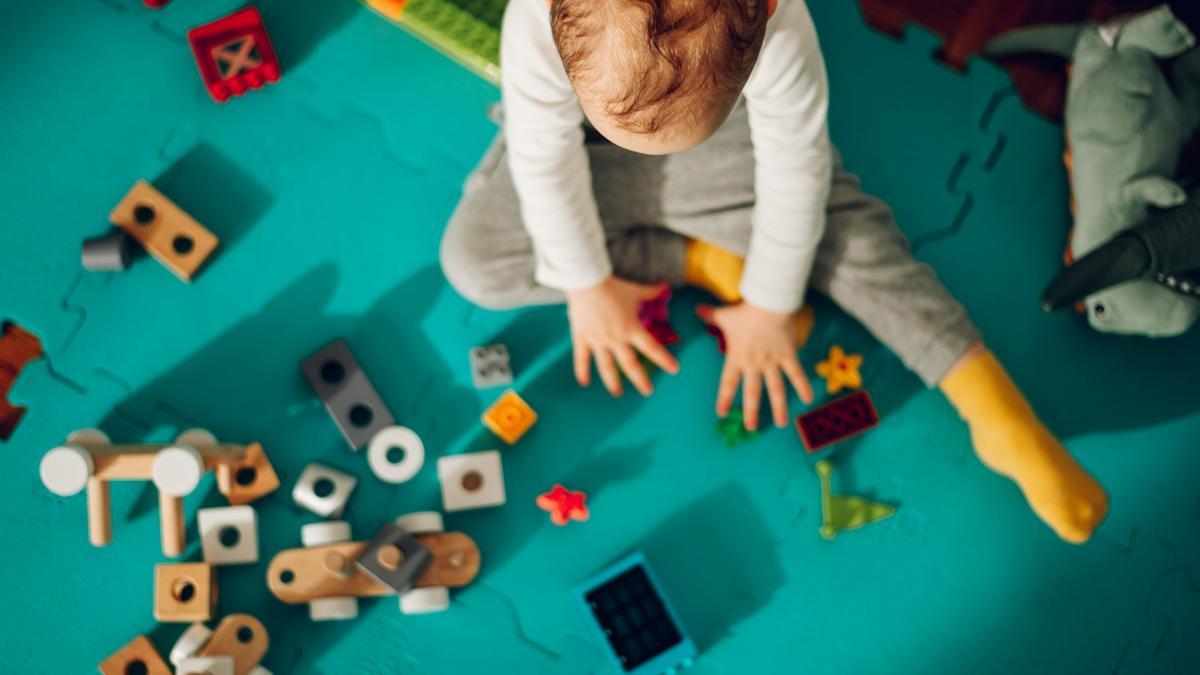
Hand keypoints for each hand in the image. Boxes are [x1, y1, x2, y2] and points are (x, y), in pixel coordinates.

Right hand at [566, 277, 679, 396]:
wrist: (586, 281)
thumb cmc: (612, 286)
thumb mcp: (634, 290)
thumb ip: (651, 292)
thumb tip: (665, 285)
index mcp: (631, 328)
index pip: (651, 348)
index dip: (664, 359)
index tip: (674, 369)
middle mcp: (616, 338)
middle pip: (630, 364)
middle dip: (640, 379)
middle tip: (647, 391)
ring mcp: (598, 340)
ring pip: (606, 367)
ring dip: (613, 382)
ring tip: (617, 393)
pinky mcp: (582, 338)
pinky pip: (582, 359)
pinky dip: (582, 371)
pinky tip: (584, 383)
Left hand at [697, 302, 812, 429]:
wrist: (768, 304)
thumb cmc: (744, 312)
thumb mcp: (724, 315)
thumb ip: (710, 315)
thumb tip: (696, 309)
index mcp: (736, 358)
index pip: (727, 383)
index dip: (724, 398)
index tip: (721, 412)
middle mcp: (754, 365)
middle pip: (752, 393)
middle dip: (751, 411)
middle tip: (751, 427)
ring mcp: (772, 362)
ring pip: (775, 389)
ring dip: (778, 407)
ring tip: (781, 423)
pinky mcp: (787, 355)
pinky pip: (796, 374)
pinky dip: (803, 386)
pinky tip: (808, 400)